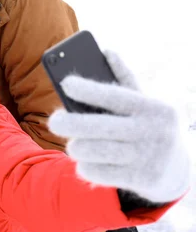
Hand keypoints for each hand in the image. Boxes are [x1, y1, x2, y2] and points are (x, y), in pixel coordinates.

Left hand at [48, 50, 189, 202]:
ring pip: (94, 151)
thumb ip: (125, 79)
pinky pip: (97, 172)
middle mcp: (151, 132)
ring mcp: (146, 158)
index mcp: (152, 107)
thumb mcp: (146, 103)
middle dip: (70, 123)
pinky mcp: (139, 180)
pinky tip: (86, 162)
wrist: (179, 171)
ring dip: (76, 147)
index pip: (114, 96)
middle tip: (53, 122)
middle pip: (98, 127)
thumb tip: (107, 51)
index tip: (66, 83)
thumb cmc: (150, 127)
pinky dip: (86, 166)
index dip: (88, 89)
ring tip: (73, 144)